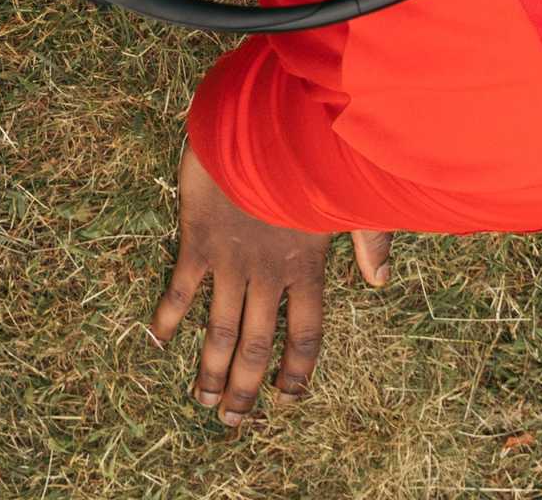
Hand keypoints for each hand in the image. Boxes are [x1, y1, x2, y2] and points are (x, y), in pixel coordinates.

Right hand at [147, 144, 392, 427]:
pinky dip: (169, 315)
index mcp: (306, 267)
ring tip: (202, 398)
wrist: (261, 122)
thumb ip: (370, 238)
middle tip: (232, 419)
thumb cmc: (310, 153)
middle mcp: (268, 273)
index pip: (306, 334)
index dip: (297, 371)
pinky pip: (182, 288)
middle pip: (258, 346)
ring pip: (221, 329)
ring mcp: (231, 260)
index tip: (287, 399)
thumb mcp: (348, 196)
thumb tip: (382, 281)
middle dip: (245, 387)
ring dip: (210, 368)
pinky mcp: (199, 240)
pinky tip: (159, 338)